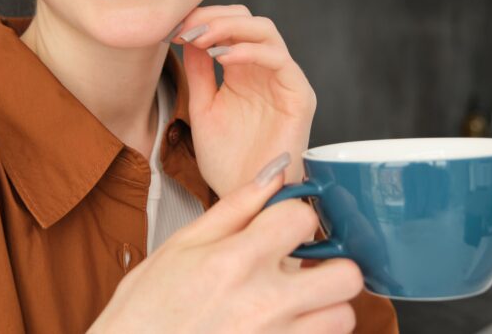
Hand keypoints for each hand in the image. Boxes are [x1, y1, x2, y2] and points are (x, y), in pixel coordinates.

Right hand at [88, 156, 361, 332]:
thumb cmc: (146, 310)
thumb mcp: (181, 246)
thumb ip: (234, 208)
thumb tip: (273, 173)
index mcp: (236, 261)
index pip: (303, 218)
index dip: (296, 216)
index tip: (284, 226)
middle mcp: (264, 302)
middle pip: (345, 274)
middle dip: (330, 263)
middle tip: (307, 266)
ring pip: (342, 316)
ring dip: (326, 305)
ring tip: (296, 301)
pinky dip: (309, 331)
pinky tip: (282, 324)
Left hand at [174, 5, 315, 197]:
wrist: (244, 199)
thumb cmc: (227, 161)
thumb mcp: (202, 108)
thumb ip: (198, 72)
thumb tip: (187, 34)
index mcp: (245, 70)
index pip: (230, 24)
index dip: (203, 17)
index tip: (173, 25)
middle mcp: (266, 70)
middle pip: (248, 19)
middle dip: (213, 16)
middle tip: (185, 27)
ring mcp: (285, 81)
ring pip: (266, 31)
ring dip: (229, 27)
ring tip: (200, 38)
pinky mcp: (299, 97)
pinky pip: (280, 61)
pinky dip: (250, 51)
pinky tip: (222, 57)